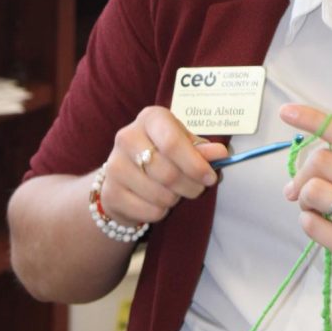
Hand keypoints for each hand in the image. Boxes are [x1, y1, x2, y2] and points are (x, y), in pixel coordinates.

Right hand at [99, 106, 228, 226]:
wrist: (125, 175)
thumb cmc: (163, 154)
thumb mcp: (185, 145)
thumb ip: (202, 150)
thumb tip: (221, 153)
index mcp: (150, 119)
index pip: (172, 143)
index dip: (195, 164)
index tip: (210, 177)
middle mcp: (127, 137)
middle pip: (168, 173)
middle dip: (191, 186)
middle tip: (197, 188)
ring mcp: (114, 166)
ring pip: (160, 195)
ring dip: (176, 199)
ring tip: (175, 192)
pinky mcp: (110, 193)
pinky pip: (149, 211)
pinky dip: (161, 211)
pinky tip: (157, 201)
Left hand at [280, 103, 331, 309]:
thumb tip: (298, 173)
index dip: (312, 119)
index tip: (285, 112)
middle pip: (321, 161)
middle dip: (303, 173)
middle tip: (301, 188)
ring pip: (313, 191)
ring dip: (304, 198)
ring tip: (314, 208)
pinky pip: (311, 224)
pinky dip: (308, 221)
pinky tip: (322, 225)